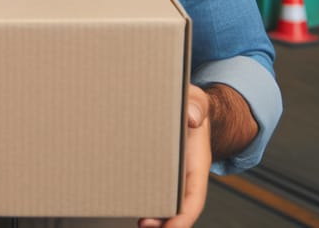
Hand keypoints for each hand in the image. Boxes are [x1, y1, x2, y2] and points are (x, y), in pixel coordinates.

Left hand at [138, 84, 211, 227]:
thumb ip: (198, 107)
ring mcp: (166, 171)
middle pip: (174, 205)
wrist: (187, 104)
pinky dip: (135, 190)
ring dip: (147, 209)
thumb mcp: (198, 102)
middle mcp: (182, 173)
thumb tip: (192, 118)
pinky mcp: (149, 163)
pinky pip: (144, 180)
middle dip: (162, 220)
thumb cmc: (193, 106)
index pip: (194, 197)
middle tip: (144, 224)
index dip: (184, 216)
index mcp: (197, 163)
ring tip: (129, 213)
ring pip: (157, 197)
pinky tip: (119, 192)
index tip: (174, 227)